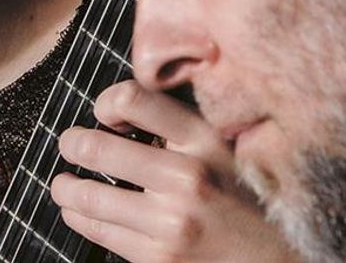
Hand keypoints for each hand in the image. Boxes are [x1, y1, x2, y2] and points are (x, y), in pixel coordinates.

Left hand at [50, 80, 299, 261]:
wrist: (282, 259)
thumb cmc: (248, 198)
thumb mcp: (224, 147)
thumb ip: (179, 127)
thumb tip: (121, 108)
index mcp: (203, 140)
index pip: (133, 98)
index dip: (106, 101)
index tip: (104, 111)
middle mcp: (185, 178)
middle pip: (95, 147)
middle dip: (72, 144)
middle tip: (69, 144)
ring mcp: (169, 223)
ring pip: (87, 197)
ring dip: (65, 187)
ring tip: (63, 184)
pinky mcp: (158, 259)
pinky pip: (99, 232)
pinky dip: (79, 217)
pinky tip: (79, 211)